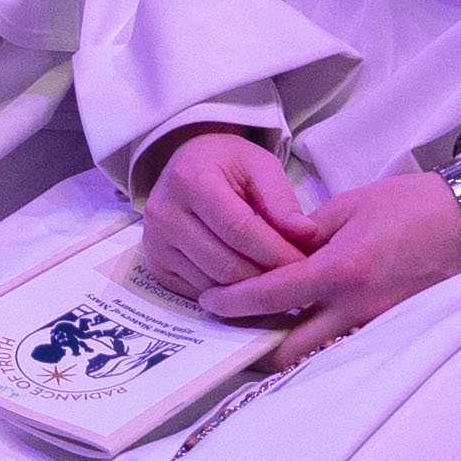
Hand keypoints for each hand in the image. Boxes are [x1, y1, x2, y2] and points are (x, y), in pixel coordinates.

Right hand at [133, 124, 327, 306]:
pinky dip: (229, 295)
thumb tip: (306, 235)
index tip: (305, 264)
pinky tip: (248, 284)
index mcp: (190, 180)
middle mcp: (164, 213)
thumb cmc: (227, 165)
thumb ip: (282, 199)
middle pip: (225, 264)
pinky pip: (199, 294)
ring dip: (250, 291)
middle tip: (296, 281)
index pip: (239, 229)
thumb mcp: (259, 165)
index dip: (276, 252)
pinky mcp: (155, 266)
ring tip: (276, 283)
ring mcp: (154, 243)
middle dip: (266, 278)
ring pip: (213, 285)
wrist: (187, 166)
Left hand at [189, 169, 460, 372]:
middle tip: (231, 325)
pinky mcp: (390, 330)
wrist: (460, 219)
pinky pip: (342, 346)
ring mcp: (375, 325)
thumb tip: (271, 254)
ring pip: (315, 354)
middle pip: (289, 350)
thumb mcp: (345, 206)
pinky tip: (302, 325)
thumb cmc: (404, 205)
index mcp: (340, 270)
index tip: (210, 300)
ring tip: (261, 327)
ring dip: (285, 346)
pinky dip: (317, 341)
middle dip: (254, 343)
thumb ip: (302, 235)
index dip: (234, 302)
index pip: (272, 297)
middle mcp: (356, 307)